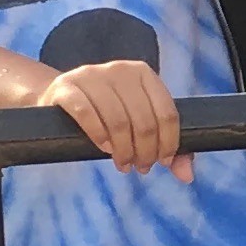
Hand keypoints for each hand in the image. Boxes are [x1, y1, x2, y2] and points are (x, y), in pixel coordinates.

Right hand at [42, 55, 186, 179]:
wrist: (59, 97)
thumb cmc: (106, 112)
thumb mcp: (137, 120)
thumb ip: (165, 144)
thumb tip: (187, 176)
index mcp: (143, 73)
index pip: (167, 113)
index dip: (169, 143)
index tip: (163, 161)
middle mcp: (120, 69)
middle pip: (144, 121)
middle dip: (145, 151)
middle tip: (140, 167)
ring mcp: (91, 75)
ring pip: (118, 121)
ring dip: (124, 150)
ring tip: (123, 164)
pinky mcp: (66, 87)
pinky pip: (87, 114)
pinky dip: (99, 137)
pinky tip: (104, 148)